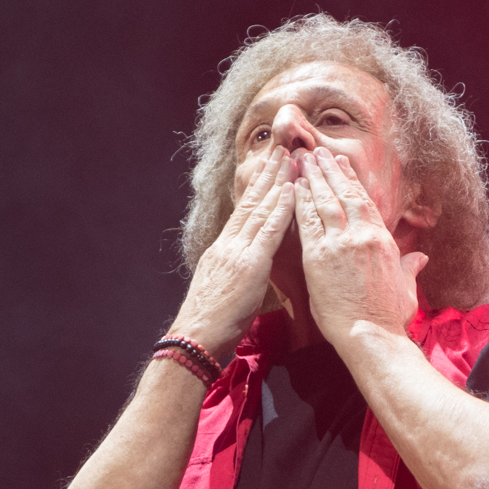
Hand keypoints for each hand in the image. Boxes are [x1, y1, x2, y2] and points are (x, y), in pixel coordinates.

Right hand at [170, 147, 295, 356]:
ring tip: (291, 159)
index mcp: (222, 249)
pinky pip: (268, 231)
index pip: (243, 211)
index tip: (269, 168)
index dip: (257, 188)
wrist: (196, 337)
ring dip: (278, 182)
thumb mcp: (223, 288)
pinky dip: (281, 209)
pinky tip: (292, 191)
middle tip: (282, 150)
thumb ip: (236, 270)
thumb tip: (247, 265)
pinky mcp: (249, 264)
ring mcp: (237, 251)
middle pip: (251, 202)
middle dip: (268, 175)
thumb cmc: (211, 323)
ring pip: (260, 209)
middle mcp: (228, 244)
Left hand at [293, 147, 427, 346]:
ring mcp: (339, 244)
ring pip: (324, 202)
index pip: (363, 203)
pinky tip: (293, 187)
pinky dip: (300, 201)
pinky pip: (307, 221)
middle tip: (317, 152)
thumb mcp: (406, 288)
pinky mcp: (318, 256)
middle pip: (343, 194)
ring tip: (303, 159)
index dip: (351, 182)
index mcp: (382, 241)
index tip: (341, 166)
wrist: (371, 334)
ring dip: (313, 178)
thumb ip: (409, 268)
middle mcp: (361, 236)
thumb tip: (421, 258)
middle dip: (329, 171)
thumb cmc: (389, 317)